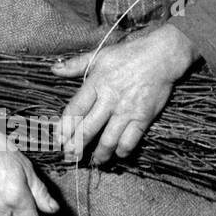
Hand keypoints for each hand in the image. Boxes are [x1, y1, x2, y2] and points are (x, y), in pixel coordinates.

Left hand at [51, 23, 195, 164]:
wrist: (161, 55)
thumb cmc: (129, 54)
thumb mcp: (99, 55)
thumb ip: (75, 64)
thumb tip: (54, 69)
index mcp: (96, 84)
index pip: (74, 111)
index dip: (64, 128)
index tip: (59, 139)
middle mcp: (109, 100)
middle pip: (87, 130)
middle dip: (76, 147)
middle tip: (70, 156)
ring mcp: (126, 110)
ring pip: (108, 140)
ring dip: (99, 154)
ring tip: (94, 161)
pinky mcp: (143, 117)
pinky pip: (130, 141)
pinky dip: (122, 150)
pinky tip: (118, 153)